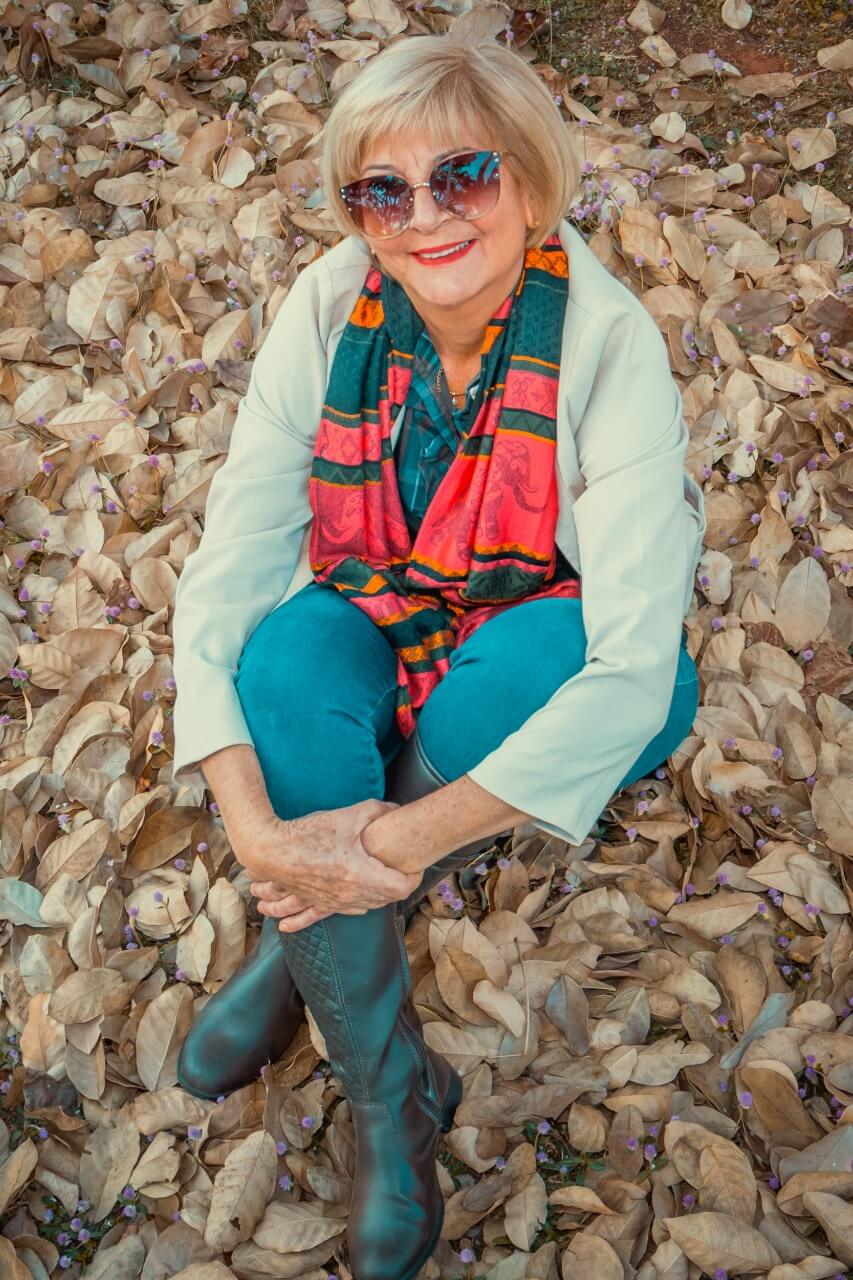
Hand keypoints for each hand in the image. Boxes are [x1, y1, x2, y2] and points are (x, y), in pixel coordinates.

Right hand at [245, 799, 422, 931]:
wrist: (270, 851)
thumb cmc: (308, 834)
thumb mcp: (347, 816)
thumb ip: (376, 811)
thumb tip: (395, 809)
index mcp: (360, 875)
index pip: (401, 887)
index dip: (414, 876)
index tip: (416, 864)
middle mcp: (350, 895)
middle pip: (387, 899)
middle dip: (399, 884)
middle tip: (404, 868)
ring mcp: (334, 902)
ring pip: (367, 907)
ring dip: (379, 897)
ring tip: (385, 883)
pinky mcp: (320, 903)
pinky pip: (343, 913)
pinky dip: (357, 908)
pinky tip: (360, 906)